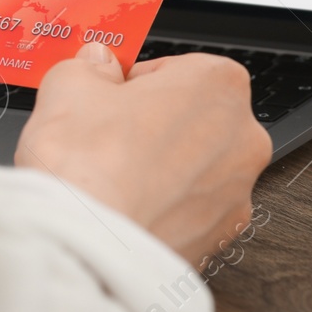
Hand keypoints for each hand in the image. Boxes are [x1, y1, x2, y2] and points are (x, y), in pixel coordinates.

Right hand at [15, 42, 272, 264]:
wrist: (88, 247)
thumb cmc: (88, 163)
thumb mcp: (69, 86)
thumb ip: (89, 66)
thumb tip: (96, 64)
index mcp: (218, 85)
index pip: (178, 69)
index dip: (136, 83)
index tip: (110, 97)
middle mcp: (242, 139)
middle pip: (192, 120)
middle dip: (152, 126)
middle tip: (104, 137)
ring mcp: (236, 196)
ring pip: (193, 170)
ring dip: (159, 170)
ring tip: (110, 179)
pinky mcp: (219, 240)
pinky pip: (187, 213)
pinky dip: (161, 210)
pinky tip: (123, 210)